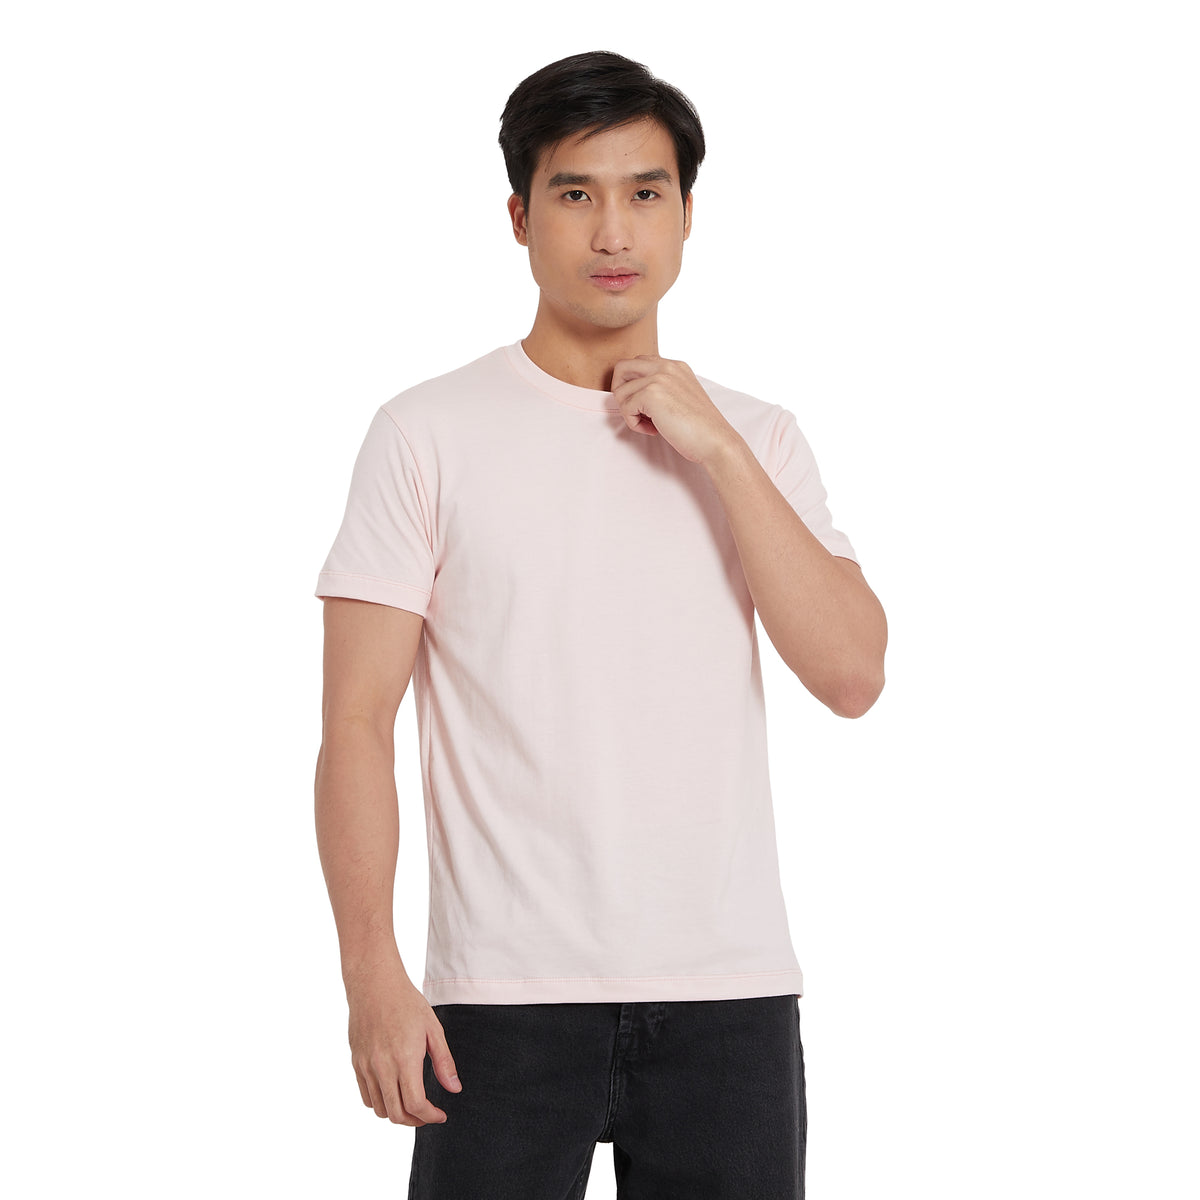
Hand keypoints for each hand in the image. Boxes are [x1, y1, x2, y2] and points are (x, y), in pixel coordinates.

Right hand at [346, 963, 461, 1125]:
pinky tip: (393, 1093)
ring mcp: (366, 1066)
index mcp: (405, 1058)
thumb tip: (454, 1089)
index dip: (430, 1117)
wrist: (374, 984)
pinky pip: (366, 1096)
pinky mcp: (356, 1063)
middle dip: (415, 1121)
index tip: (440, 1115)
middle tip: (428, 1115)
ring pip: (380, 1109)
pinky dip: (380, 1103)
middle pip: (397, 1114)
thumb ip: (443, 1061)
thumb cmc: (406, 1002)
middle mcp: (382, 1067)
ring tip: (411, 1105)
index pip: (415, 1104)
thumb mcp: (433, 1028)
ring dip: (398, 1114)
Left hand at [610, 355, 737, 464]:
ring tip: (650, 425)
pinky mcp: (651, 394)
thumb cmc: (700, 427)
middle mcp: (666, 366)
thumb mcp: (681, 397)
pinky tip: (653, 430)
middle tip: (635, 411)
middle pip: (621, 367)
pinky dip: (634, 424)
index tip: (645, 406)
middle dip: (621, 392)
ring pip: (620, 392)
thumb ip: (661, 388)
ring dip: (630, 413)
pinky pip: (625, 408)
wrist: (715, 441)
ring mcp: (658, 378)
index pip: (638, 363)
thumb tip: (633, 394)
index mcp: (675, 366)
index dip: (633, 386)